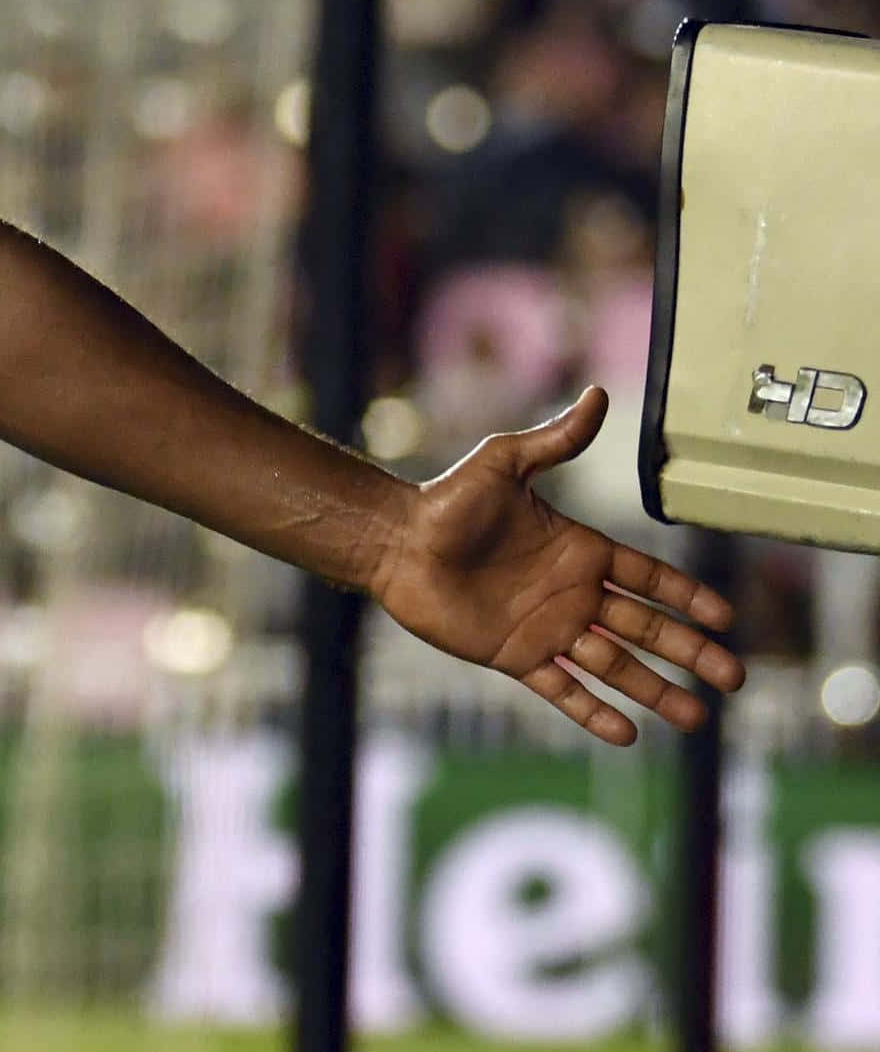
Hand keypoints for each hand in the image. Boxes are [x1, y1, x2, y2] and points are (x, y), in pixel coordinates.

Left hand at [370, 388, 743, 745]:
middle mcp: (571, 593)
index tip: (725, 618)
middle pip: (645, 628)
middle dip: (689, 652)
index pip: (648, 578)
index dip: (687, 597)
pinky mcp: (515, 656)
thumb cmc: (446, 500)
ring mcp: (546, 628)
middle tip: (733, 679)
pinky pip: (563, 689)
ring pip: (614, 666)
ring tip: (696, 718)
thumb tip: (598, 395)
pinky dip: (593, 712)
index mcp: (578, 550)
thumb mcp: (504, 463)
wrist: (395, 543)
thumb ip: (554, 441)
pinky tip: (628, 734)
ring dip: (655, 691)